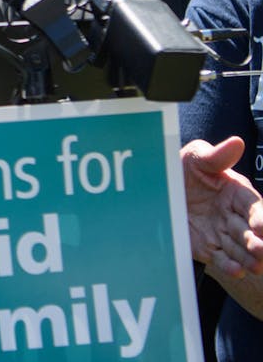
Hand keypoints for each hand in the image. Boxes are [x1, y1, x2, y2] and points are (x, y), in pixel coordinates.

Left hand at [182, 137, 262, 277]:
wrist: (159, 189)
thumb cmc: (184, 169)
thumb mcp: (196, 157)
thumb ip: (216, 156)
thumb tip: (236, 142)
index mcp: (237, 193)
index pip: (255, 207)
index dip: (262, 218)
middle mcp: (233, 216)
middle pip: (251, 232)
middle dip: (259, 243)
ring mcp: (221, 233)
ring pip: (240, 249)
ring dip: (250, 258)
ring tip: (256, 266)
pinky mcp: (207, 247)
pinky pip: (221, 259)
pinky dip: (230, 265)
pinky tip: (237, 270)